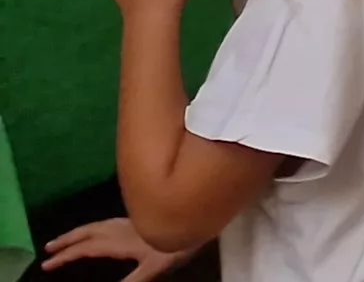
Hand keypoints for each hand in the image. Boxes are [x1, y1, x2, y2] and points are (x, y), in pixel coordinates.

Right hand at [42, 217, 195, 281]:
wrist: (194, 219)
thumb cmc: (175, 246)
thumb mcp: (152, 268)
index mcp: (116, 242)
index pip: (83, 248)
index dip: (65, 256)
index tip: (47, 264)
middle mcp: (118, 228)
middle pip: (85, 232)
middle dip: (65, 241)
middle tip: (48, 248)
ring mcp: (127, 221)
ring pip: (95, 224)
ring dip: (77, 232)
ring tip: (66, 239)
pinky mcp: (137, 217)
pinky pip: (106, 221)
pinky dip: (93, 226)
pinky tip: (98, 229)